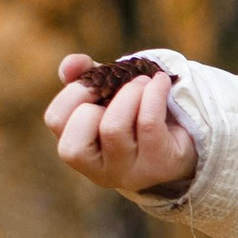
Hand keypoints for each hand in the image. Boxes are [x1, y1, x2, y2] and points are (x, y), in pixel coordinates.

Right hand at [45, 54, 197, 196]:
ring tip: (143, 81)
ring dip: (128, 93)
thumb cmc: (133, 117)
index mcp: (78, 151)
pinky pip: (149, 123)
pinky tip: (161, 82)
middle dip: (94, 97)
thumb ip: (83, 76)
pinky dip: (154, 94)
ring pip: (113, 128)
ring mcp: (129, 171)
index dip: (72, 93)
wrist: (180, 140)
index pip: (56, 120)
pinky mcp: (159, 164)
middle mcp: (99, 170)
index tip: (94, 82)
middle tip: (114, 87)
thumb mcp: (105, 96)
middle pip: (78, 133)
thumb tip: (70, 66)